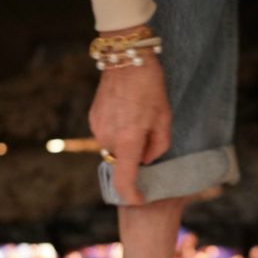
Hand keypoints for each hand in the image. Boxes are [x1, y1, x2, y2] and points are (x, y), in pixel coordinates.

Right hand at [89, 25, 171, 204]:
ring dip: (127, 140)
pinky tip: (127, 109)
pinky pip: (107, 133)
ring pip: (115, 146)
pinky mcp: (93, 117)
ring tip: (139, 114)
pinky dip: (118, 129)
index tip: (139, 199)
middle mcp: (108, 137)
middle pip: (122, 160)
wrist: (125, 58)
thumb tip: (146, 159)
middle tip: (150, 129)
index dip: (131, 195)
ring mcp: (97, 127)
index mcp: (127, 140)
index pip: (124, 180)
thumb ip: (157, 146)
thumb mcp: (164, 118)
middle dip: (136, 154)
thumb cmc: (150, 87)